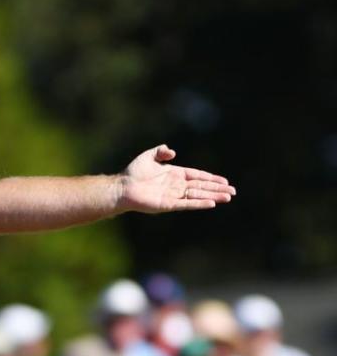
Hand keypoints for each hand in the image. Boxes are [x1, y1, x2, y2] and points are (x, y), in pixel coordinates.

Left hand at [117, 145, 235, 212]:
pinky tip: (211, 203)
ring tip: (228, 198)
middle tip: (233, 191)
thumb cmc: (133, 172)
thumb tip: (173, 152)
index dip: (211, 178)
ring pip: (198, 195)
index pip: (197, 176)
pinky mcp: (168, 204)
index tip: (225, 181)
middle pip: (201, 186)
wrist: (122, 187)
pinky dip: (199, 203)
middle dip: (217, 188)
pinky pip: (187, 203)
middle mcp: (176, 185)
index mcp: (174, 174)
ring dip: (213, 196)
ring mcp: (173, 195)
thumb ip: (161, 151)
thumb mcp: (148, 156)